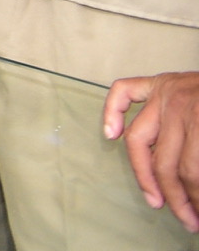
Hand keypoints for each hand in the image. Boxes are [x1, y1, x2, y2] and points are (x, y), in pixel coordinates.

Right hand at [108, 71, 198, 230]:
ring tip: (157, 200)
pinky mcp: (159, 81)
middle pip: (165, 162)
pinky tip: (111, 135)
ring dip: (146, 175)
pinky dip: (111, 111)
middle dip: (175, 197)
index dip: (195, 200)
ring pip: (139, 138)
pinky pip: (124, 91)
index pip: (190, 172)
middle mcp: (178, 106)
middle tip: (187, 220)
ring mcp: (165, 92)